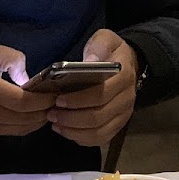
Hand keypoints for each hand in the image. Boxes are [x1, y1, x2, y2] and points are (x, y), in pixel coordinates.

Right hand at [0, 44, 55, 142]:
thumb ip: (10, 57)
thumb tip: (26, 75)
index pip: (22, 101)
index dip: (42, 100)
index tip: (53, 93)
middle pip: (25, 117)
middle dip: (45, 110)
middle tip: (56, 102)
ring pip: (22, 128)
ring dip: (39, 120)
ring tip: (48, 110)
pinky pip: (15, 133)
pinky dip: (29, 126)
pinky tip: (35, 118)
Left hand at [48, 30, 138, 146]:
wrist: (127, 65)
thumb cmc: (110, 52)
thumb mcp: (105, 40)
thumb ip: (98, 47)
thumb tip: (89, 62)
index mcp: (124, 77)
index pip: (101, 94)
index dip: (78, 100)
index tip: (58, 99)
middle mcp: (127, 99)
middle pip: (98, 117)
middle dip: (71, 118)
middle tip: (51, 113)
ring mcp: (123, 115)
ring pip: (98, 132)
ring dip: (73, 131)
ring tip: (55, 123)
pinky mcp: (117, 126)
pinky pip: (99, 139)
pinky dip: (80, 138)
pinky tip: (65, 130)